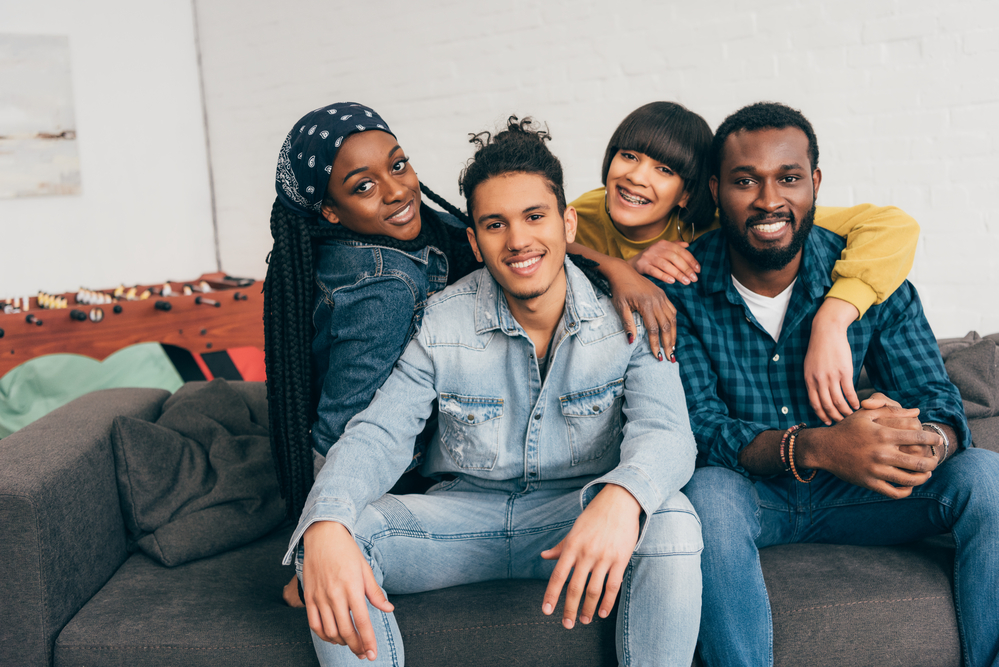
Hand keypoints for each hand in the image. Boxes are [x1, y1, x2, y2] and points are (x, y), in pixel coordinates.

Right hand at [302, 521, 393, 660]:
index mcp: (353, 587)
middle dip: (356, 647)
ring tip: (350, 643)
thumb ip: (375, 592)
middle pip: (346, 631)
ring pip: (329, 631)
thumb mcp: (365, 568)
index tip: (373, 654)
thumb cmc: (347, 550)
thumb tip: (389, 609)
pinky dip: (324, 635)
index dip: (368, 641)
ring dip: (341, 642)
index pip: (363, 621)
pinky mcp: (309, 597)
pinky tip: (333, 636)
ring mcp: (320, 596)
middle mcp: (335, 594)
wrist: (322, 534)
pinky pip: (314, 624)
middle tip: (363, 654)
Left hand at [540, 484, 640, 627]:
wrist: (619, 502)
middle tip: (567, 624)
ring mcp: (604, 557)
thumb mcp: (574, 530)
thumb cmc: (594, 517)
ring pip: (594, 590)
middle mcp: (586, 553)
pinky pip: (612, 586)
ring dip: (588, 609)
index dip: (551, 595)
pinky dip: (607, 602)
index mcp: (572, 546)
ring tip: (584, 620)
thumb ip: (560, 547)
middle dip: (570, 609)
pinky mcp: (620, 559)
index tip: (547, 611)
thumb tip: (544, 556)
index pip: (558, 575)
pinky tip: (602, 612)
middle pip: (575, 588)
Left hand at [602, 257, 676, 359]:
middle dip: (668, 343)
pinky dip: (673, 323)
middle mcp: (657, 301)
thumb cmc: (619, 290)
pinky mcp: (663, 294)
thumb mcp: (620, 307)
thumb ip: (627, 324)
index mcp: (646, 305)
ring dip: (673, 335)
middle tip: (670, 357)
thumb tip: (632, 341)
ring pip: (672, 319)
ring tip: (673, 348)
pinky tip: (672, 331)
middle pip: (666, 326)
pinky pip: (672, 310)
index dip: (655, 344)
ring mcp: (661, 297)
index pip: (653, 329)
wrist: (622, 271)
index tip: (657, 356)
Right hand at [627, 240, 699, 284]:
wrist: (631, 263)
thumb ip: (674, 246)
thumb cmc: (650, 258)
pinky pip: (654, 271)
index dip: (691, 260)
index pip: (680, 251)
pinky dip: (663, 276)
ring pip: (666, 265)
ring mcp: (649, 257)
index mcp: (663, 244)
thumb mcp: (661, 249)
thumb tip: (687, 245)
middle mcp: (656, 248)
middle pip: (674, 258)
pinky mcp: (642, 265)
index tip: (698, 270)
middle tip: (694, 278)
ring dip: (677, 274)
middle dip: (686, 268)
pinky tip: (672, 281)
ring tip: (686, 282)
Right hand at [796, 399, 941, 498]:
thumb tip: (917, 411)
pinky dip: (906, 491)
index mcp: (883, 434)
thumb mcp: (866, 414)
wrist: (824, 448)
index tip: (937, 440)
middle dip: (933, 461)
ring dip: (923, 477)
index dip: (932, 439)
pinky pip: (894, 492)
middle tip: (935, 459)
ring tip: (926, 473)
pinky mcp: (869, 483)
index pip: (918, 437)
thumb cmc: (847, 428)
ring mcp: (876, 470)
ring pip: (910, 480)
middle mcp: (882, 453)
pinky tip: (909, 486)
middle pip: (919, 462)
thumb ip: (892, 411)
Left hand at [804, 298, 860, 423]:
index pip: (814, 404)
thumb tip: (818, 396)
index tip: (828, 422)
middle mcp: (819, 380)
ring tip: (851, 416)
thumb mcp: (809, 366)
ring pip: (838, 401)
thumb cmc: (819, 349)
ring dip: (845, 411)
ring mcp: (832, 377)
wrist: (827, 332)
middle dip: (834, 417)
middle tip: (841, 422)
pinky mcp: (844, 372)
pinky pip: (849, 392)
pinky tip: (857, 405)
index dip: (822, 415)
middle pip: (827, 405)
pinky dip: (854, 401)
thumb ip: (813, 381)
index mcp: (809, 380)